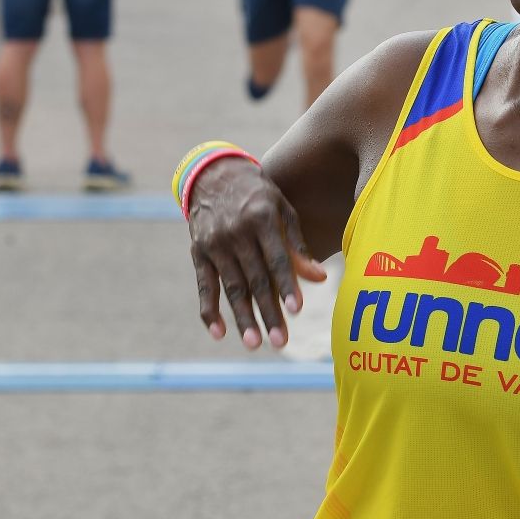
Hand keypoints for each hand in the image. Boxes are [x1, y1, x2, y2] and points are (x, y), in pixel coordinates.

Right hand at [187, 157, 327, 349]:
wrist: (214, 175)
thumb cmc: (259, 195)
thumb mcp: (283, 210)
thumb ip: (298, 245)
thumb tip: (320, 278)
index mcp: (263, 219)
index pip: (277, 259)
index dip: (286, 285)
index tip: (296, 310)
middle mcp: (237, 233)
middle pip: (255, 279)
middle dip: (268, 312)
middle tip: (280, 341)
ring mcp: (215, 244)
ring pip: (231, 288)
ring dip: (242, 318)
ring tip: (254, 343)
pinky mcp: (198, 253)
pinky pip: (204, 286)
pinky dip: (209, 310)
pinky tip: (219, 333)